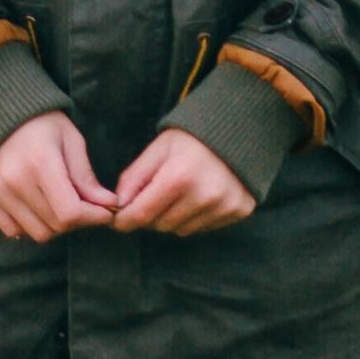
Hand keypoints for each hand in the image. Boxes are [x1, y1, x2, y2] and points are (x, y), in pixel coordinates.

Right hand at [0, 112, 116, 242]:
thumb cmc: (44, 125)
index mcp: (40, 163)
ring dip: (55, 226)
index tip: (106, 213)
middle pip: (55, 226)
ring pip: (37, 233)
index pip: (70, 212)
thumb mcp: (72, 142)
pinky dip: (30, 226)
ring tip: (61, 205)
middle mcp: (14, 180)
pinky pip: (13, 231)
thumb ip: (86, 177)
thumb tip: (109, 206)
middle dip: (78, 221)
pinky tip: (38, 207)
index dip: (93, 217)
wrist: (1, 113)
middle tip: (85, 206)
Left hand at [112, 129, 255, 235]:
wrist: (240, 128)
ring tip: (180, 194)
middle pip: (161, 225)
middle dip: (151, 215)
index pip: (142, 214)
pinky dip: (196, 218)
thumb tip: (119, 205)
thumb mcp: (159, 148)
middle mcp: (204, 195)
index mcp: (180, 176)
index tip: (118, 221)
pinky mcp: (239, 211)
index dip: (125, 221)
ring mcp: (224, 206)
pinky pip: (204, 228)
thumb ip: (135, 176)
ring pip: (182, 230)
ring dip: (174, 218)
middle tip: (155, 196)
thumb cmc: (193, 136)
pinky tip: (200, 197)